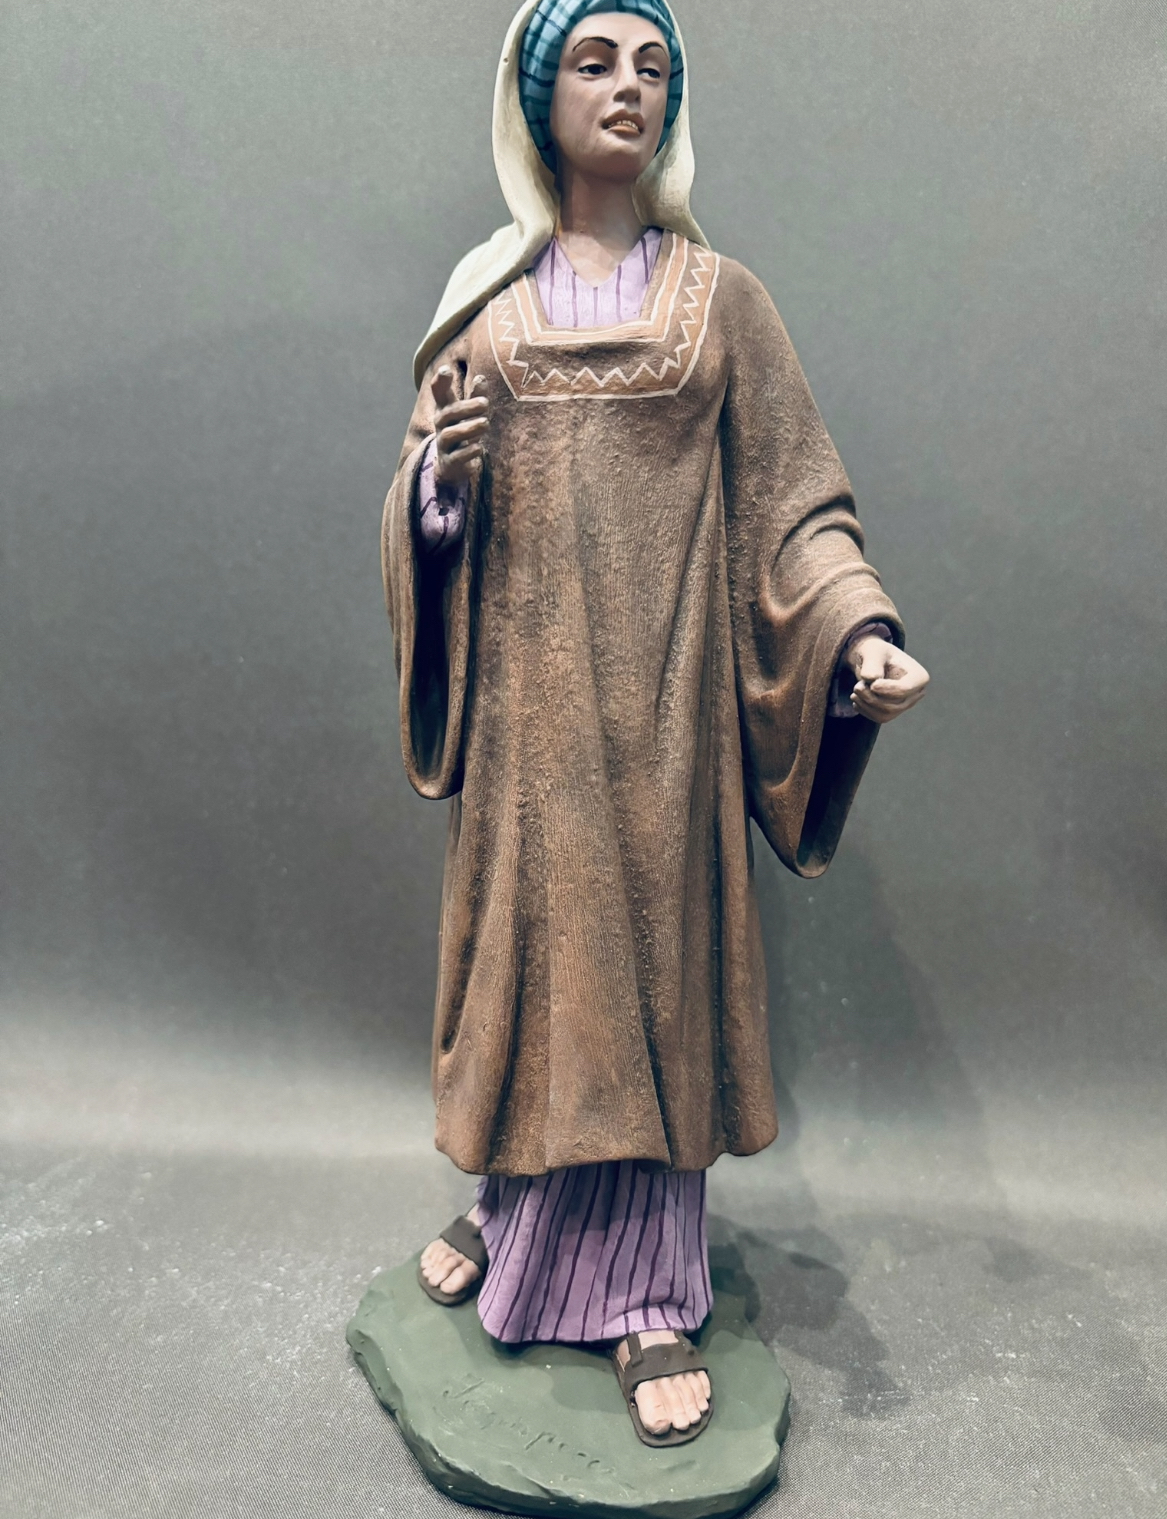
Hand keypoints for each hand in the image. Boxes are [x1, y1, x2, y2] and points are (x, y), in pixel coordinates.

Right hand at [432, 366, 488, 487]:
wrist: (454, 465)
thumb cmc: (464, 432)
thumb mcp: (470, 414)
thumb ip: (476, 397)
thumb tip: (481, 378)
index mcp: (445, 410)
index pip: (438, 393)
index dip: (440, 382)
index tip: (446, 370)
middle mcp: (441, 425)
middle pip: (448, 413)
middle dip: (466, 407)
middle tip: (485, 403)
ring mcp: (443, 444)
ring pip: (450, 434)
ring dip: (468, 428)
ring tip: (485, 423)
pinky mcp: (450, 462)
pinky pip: (457, 457)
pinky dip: (468, 451)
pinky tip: (479, 448)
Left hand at [846, 635, 928, 722]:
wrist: (871, 660)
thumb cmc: (875, 653)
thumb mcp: (873, 651)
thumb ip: (872, 663)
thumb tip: (871, 679)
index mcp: (919, 677)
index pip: (905, 690)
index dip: (886, 689)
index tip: (870, 684)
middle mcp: (917, 693)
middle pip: (895, 705)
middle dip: (872, 698)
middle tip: (856, 686)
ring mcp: (905, 704)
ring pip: (886, 714)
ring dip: (866, 705)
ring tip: (855, 691)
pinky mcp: (893, 712)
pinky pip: (879, 718)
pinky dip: (865, 710)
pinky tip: (857, 699)